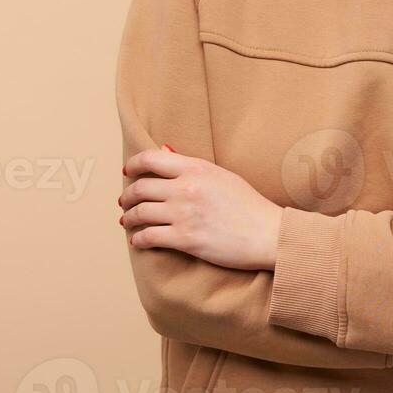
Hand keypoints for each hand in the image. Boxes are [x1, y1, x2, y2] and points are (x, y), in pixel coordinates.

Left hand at [119, 146, 282, 270]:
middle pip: (141, 187)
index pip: (151, 158)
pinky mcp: (184, 239)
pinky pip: (148, 237)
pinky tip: (138, 241)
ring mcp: (183, 214)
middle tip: (125, 201)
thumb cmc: (249, 206)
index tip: (128, 171)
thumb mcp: (222, 176)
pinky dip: (138, 239)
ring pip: (139, 213)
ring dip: (128, 218)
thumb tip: (167, 151)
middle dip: (128, 196)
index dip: (134, 164)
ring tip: (127, 220)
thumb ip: (192, 167)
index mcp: (196, 168)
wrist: (267, 234)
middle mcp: (185, 188)